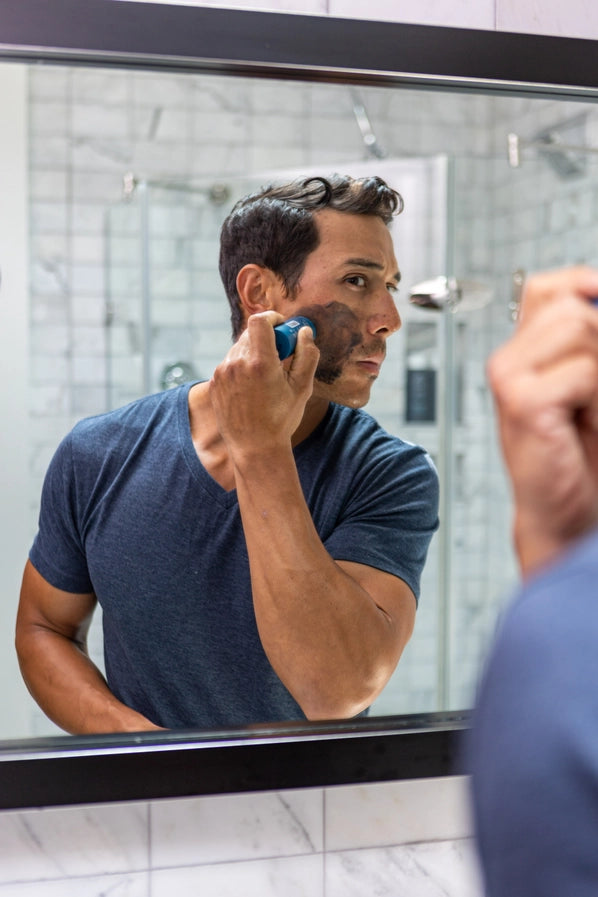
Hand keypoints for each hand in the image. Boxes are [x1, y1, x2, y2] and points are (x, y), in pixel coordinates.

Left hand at [209, 311, 319, 457]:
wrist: (253, 448)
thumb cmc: (281, 420)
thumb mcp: (302, 388)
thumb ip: (307, 355)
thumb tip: (304, 332)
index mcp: (260, 363)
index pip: (259, 321)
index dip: (272, 318)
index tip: (282, 327)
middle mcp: (236, 364)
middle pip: (251, 333)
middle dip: (267, 338)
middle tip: (281, 355)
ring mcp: (222, 373)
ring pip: (240, 348)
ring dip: (254, 353)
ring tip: (266, 378)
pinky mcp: (214, 382)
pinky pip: (230, 363)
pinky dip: (242, 367)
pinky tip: (252, 388)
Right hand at [487, 266, 597, 573]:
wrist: (568, 512)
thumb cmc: (583, 454)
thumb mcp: (594, 383)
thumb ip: (594, 342)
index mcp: (525, 352)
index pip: (551, 287)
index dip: (587, 286)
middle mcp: (510, 359)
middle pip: (575, 306)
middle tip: (596, 391)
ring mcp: (508, 377)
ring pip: (582, 329)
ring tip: (593, 409)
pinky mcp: (521, 401)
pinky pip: (584, 371)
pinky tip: (584, 423)